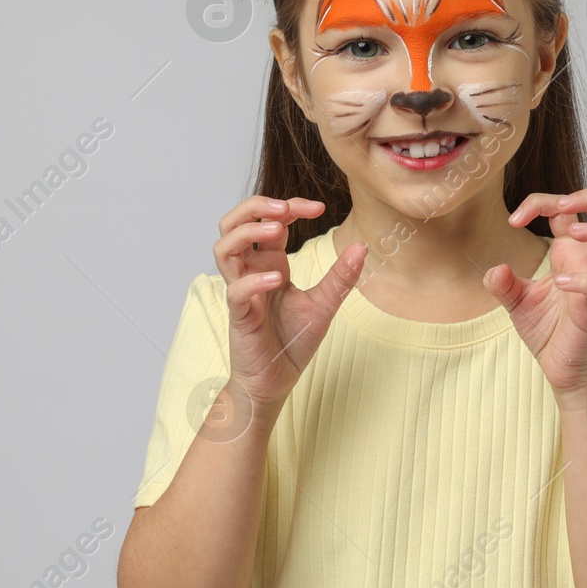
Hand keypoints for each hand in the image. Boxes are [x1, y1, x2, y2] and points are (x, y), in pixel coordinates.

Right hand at [214, 196, 366, 410]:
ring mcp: (241, 291)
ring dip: (247, 232)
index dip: (290, 206)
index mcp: (270, 263)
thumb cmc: (292, 342)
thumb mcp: (325, 304)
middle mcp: (251, 271)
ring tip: (276, 231)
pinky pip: (235, 290)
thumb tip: (362, 246)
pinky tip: (276, 280)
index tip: (318, 207)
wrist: (275, 382)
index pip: (270, 220)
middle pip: (233, 223)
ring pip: (223, 248)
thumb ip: (341, 276)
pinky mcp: (239, 315)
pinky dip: (253, 280)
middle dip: (255, 207)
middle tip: (285, 208)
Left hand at [484, 189, 586, 398]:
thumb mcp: (515, 301)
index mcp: (570, 252)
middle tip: (561, 205)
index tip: (513, 220)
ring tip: (572, 232)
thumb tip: (495, 268)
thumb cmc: (547, 330)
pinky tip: (559, 282)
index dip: (541, 203)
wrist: (560, 369)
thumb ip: (502, 283)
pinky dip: (584, 280)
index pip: (565, 211)